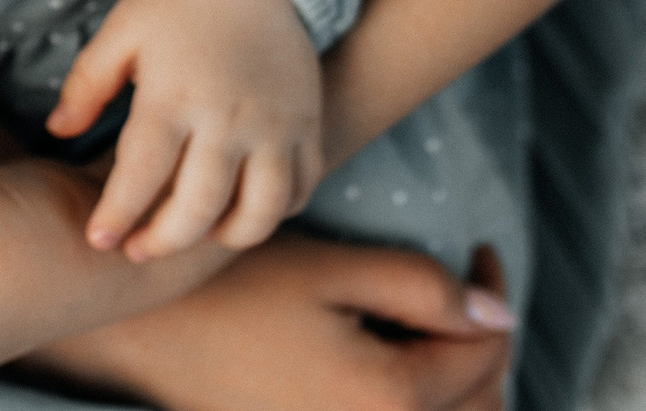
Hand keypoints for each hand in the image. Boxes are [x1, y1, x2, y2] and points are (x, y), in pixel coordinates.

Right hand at [30, 235, 519, 410]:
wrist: (145, 336)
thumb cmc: (233, 290)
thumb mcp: (333, 268)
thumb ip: (424, 287)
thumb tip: (499, 314)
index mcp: (390, 398)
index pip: (484, 352)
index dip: (492, 294)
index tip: (481, 249)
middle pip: (480, 404)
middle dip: (485, 343)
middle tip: (467, 285)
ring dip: (460, 381)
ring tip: (439, 320)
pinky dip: (418, 401)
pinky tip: (397, 352)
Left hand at [48, 0, 323, 257]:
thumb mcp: (122, 30)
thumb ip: (87, 84)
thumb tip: (58, 132)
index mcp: (173, 94)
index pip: (140, 175)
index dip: (116, 215)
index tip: (98, 239)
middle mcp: (228, 119)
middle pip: (197, 209)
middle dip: (162, 241)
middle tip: (137, 249)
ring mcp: (275, 127)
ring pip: (258, 213)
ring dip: (222, 238)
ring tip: (192, 235)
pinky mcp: (306, 126)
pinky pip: (298, 190)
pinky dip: (271, 213)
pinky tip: (240, 211)